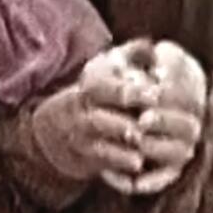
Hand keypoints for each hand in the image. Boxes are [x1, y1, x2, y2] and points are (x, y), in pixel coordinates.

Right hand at [30, 42, 200, 194]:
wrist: (56, 128)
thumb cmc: (97, 93)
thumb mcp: (108, 68)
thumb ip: (133, 55)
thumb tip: (156, 49)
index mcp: (89, 86)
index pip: (103, 87)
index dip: (129, 91)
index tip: (154, 94)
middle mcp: (82, 111)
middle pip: (98, 116)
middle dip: (122, 119)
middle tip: (147, 121)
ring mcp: (81, 135)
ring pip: (97, 140)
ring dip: (119, 141)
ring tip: (140, 141)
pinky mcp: (85, 157)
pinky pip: (99, 160)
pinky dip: (117, 162)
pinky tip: (137, 164)